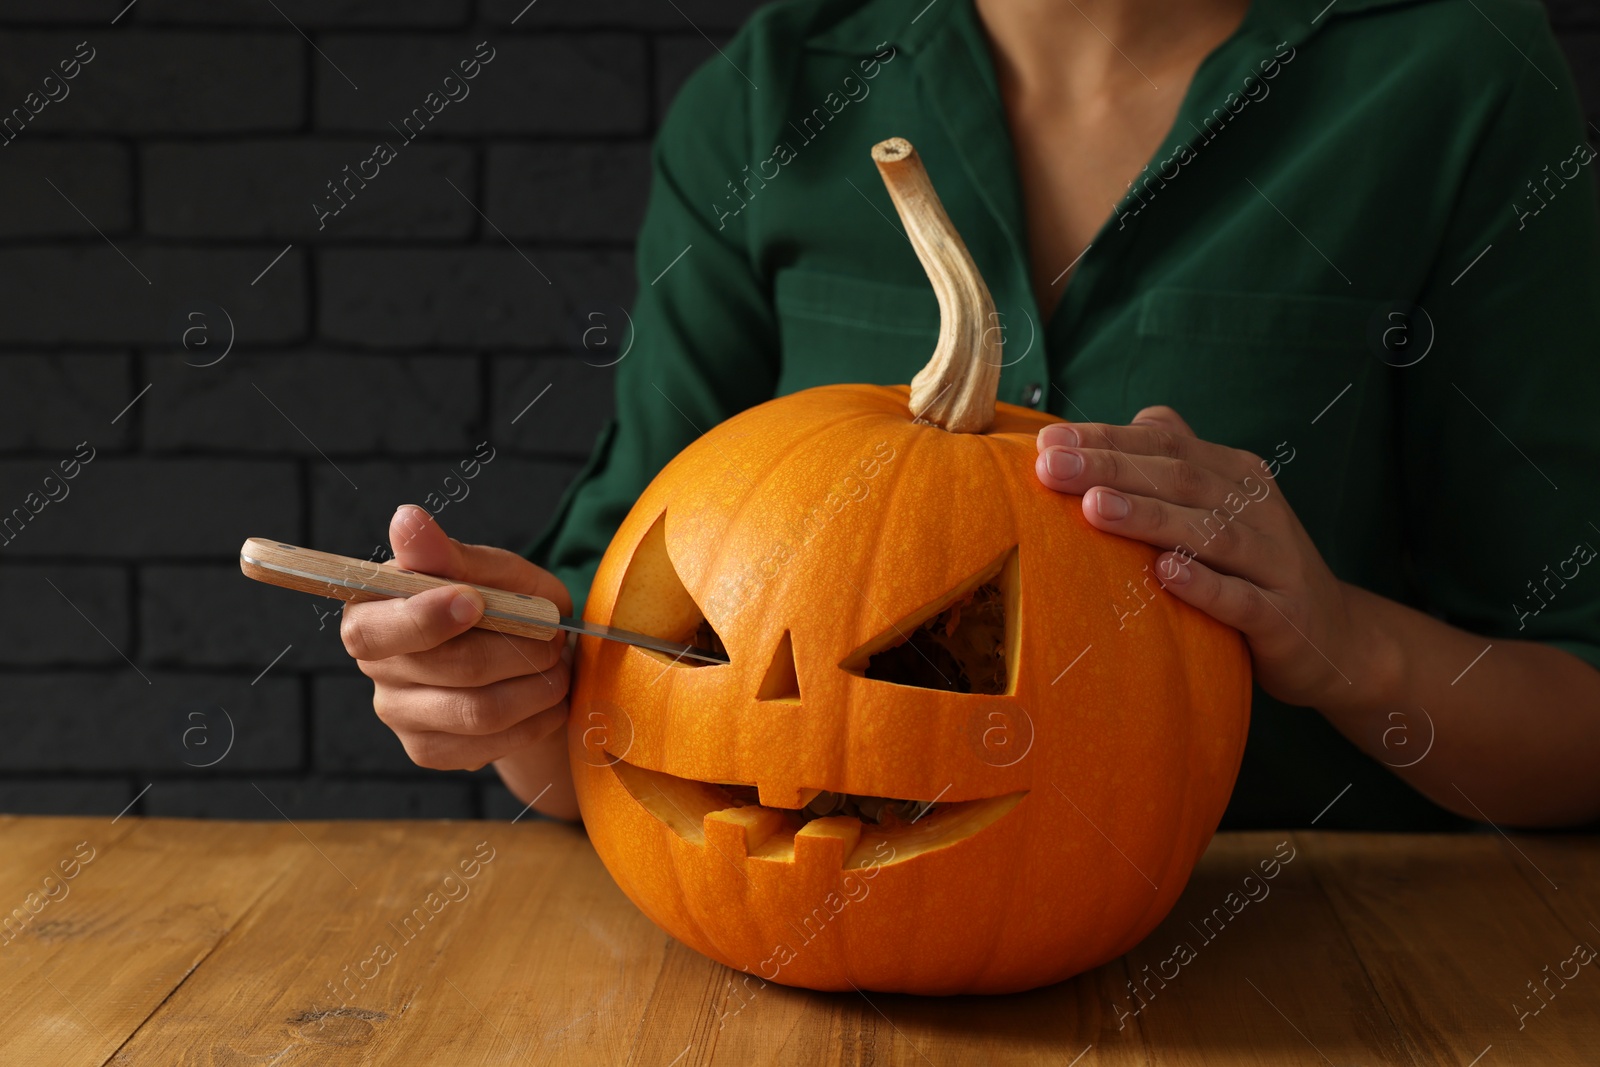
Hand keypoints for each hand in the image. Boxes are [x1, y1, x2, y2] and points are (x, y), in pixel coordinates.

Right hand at [339, 505, 572, 770]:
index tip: (476, 601)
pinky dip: (535, 720)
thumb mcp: (491, 569)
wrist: (526, 658)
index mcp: (372, 609)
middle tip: (554, 634)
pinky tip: (548, 699)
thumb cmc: (501, 601)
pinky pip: (490, 745)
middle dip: (519, 648)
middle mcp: (374, 665)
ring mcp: (398, 713)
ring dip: (537, 687)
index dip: (428, 619)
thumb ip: (450, 554)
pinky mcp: (429, 750)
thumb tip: (405, 520)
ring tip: (557, 665)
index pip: (380, 629)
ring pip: (478, 712)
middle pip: (449, 667)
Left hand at [1034, 405, 1365, 708]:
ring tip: (1095, 507)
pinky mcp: (1283, 617)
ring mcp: (1275, 562)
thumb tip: (1117, 426)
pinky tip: (1164, 573)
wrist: (1335, 639)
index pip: (1167, 442)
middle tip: (1052, 467)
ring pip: (1211, 531)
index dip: (1108, 438)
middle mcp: (1257, 507)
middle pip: (1181, 477)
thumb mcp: (1219, 507)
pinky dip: (1204, 584)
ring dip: (1150, 516)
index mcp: (1235, 473)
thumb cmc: (1252, 568)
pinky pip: (1241, 599)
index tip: (1047, 443)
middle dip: (1113, 468)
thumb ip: (1175, 466)